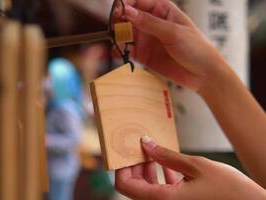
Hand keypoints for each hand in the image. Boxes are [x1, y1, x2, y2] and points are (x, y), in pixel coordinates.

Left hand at [115, 136, 265, 199]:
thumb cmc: (230, 191)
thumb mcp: (197, 166)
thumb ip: (167, 156)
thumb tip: (146, 144)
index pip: (126, 186)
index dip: (121, 168)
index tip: (126, 151)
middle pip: (135, 187)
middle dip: (136, 166)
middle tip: (142, 148)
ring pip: (147, 190)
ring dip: (148, 171)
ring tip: (155, 153)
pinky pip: (161, 193)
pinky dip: (161, 179)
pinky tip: (170, 165)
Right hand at [120, 0, 229, 91]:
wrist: (203, 75)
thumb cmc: (196, 48)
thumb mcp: (173, 33)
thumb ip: (149, 22)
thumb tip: (127, 11)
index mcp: (162, 9)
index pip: (138, 1)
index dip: (126, 4)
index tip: (118, 12)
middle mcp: (151, 22)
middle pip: (128, 16)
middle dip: (119, 21)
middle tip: (115, 29)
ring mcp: (146, 39)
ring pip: (125, 33)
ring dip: (118, 36)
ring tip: (117, 42)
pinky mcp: (143, 54)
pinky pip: (127, 50)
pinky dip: (120, 51)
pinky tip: (119, 53)